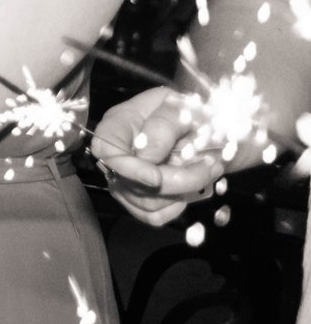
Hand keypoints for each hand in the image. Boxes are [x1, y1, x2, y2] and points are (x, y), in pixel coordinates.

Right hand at [90, 85, 222, 224]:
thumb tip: (146, 158)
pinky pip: (152, 215)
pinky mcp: (141, 196)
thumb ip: (164, 125)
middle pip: (128, 182)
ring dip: (182, 193)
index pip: (105, 149)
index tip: (156, 178)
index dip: (126, 168)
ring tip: (208, 171)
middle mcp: (119, 151)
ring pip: (143, 202)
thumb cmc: (201, 112)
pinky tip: (191, 189)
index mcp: (121, 122)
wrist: (219, 128)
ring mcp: (127, 176)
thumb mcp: (187, 108)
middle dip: (174, 181)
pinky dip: (176, 207)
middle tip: (211, 166)